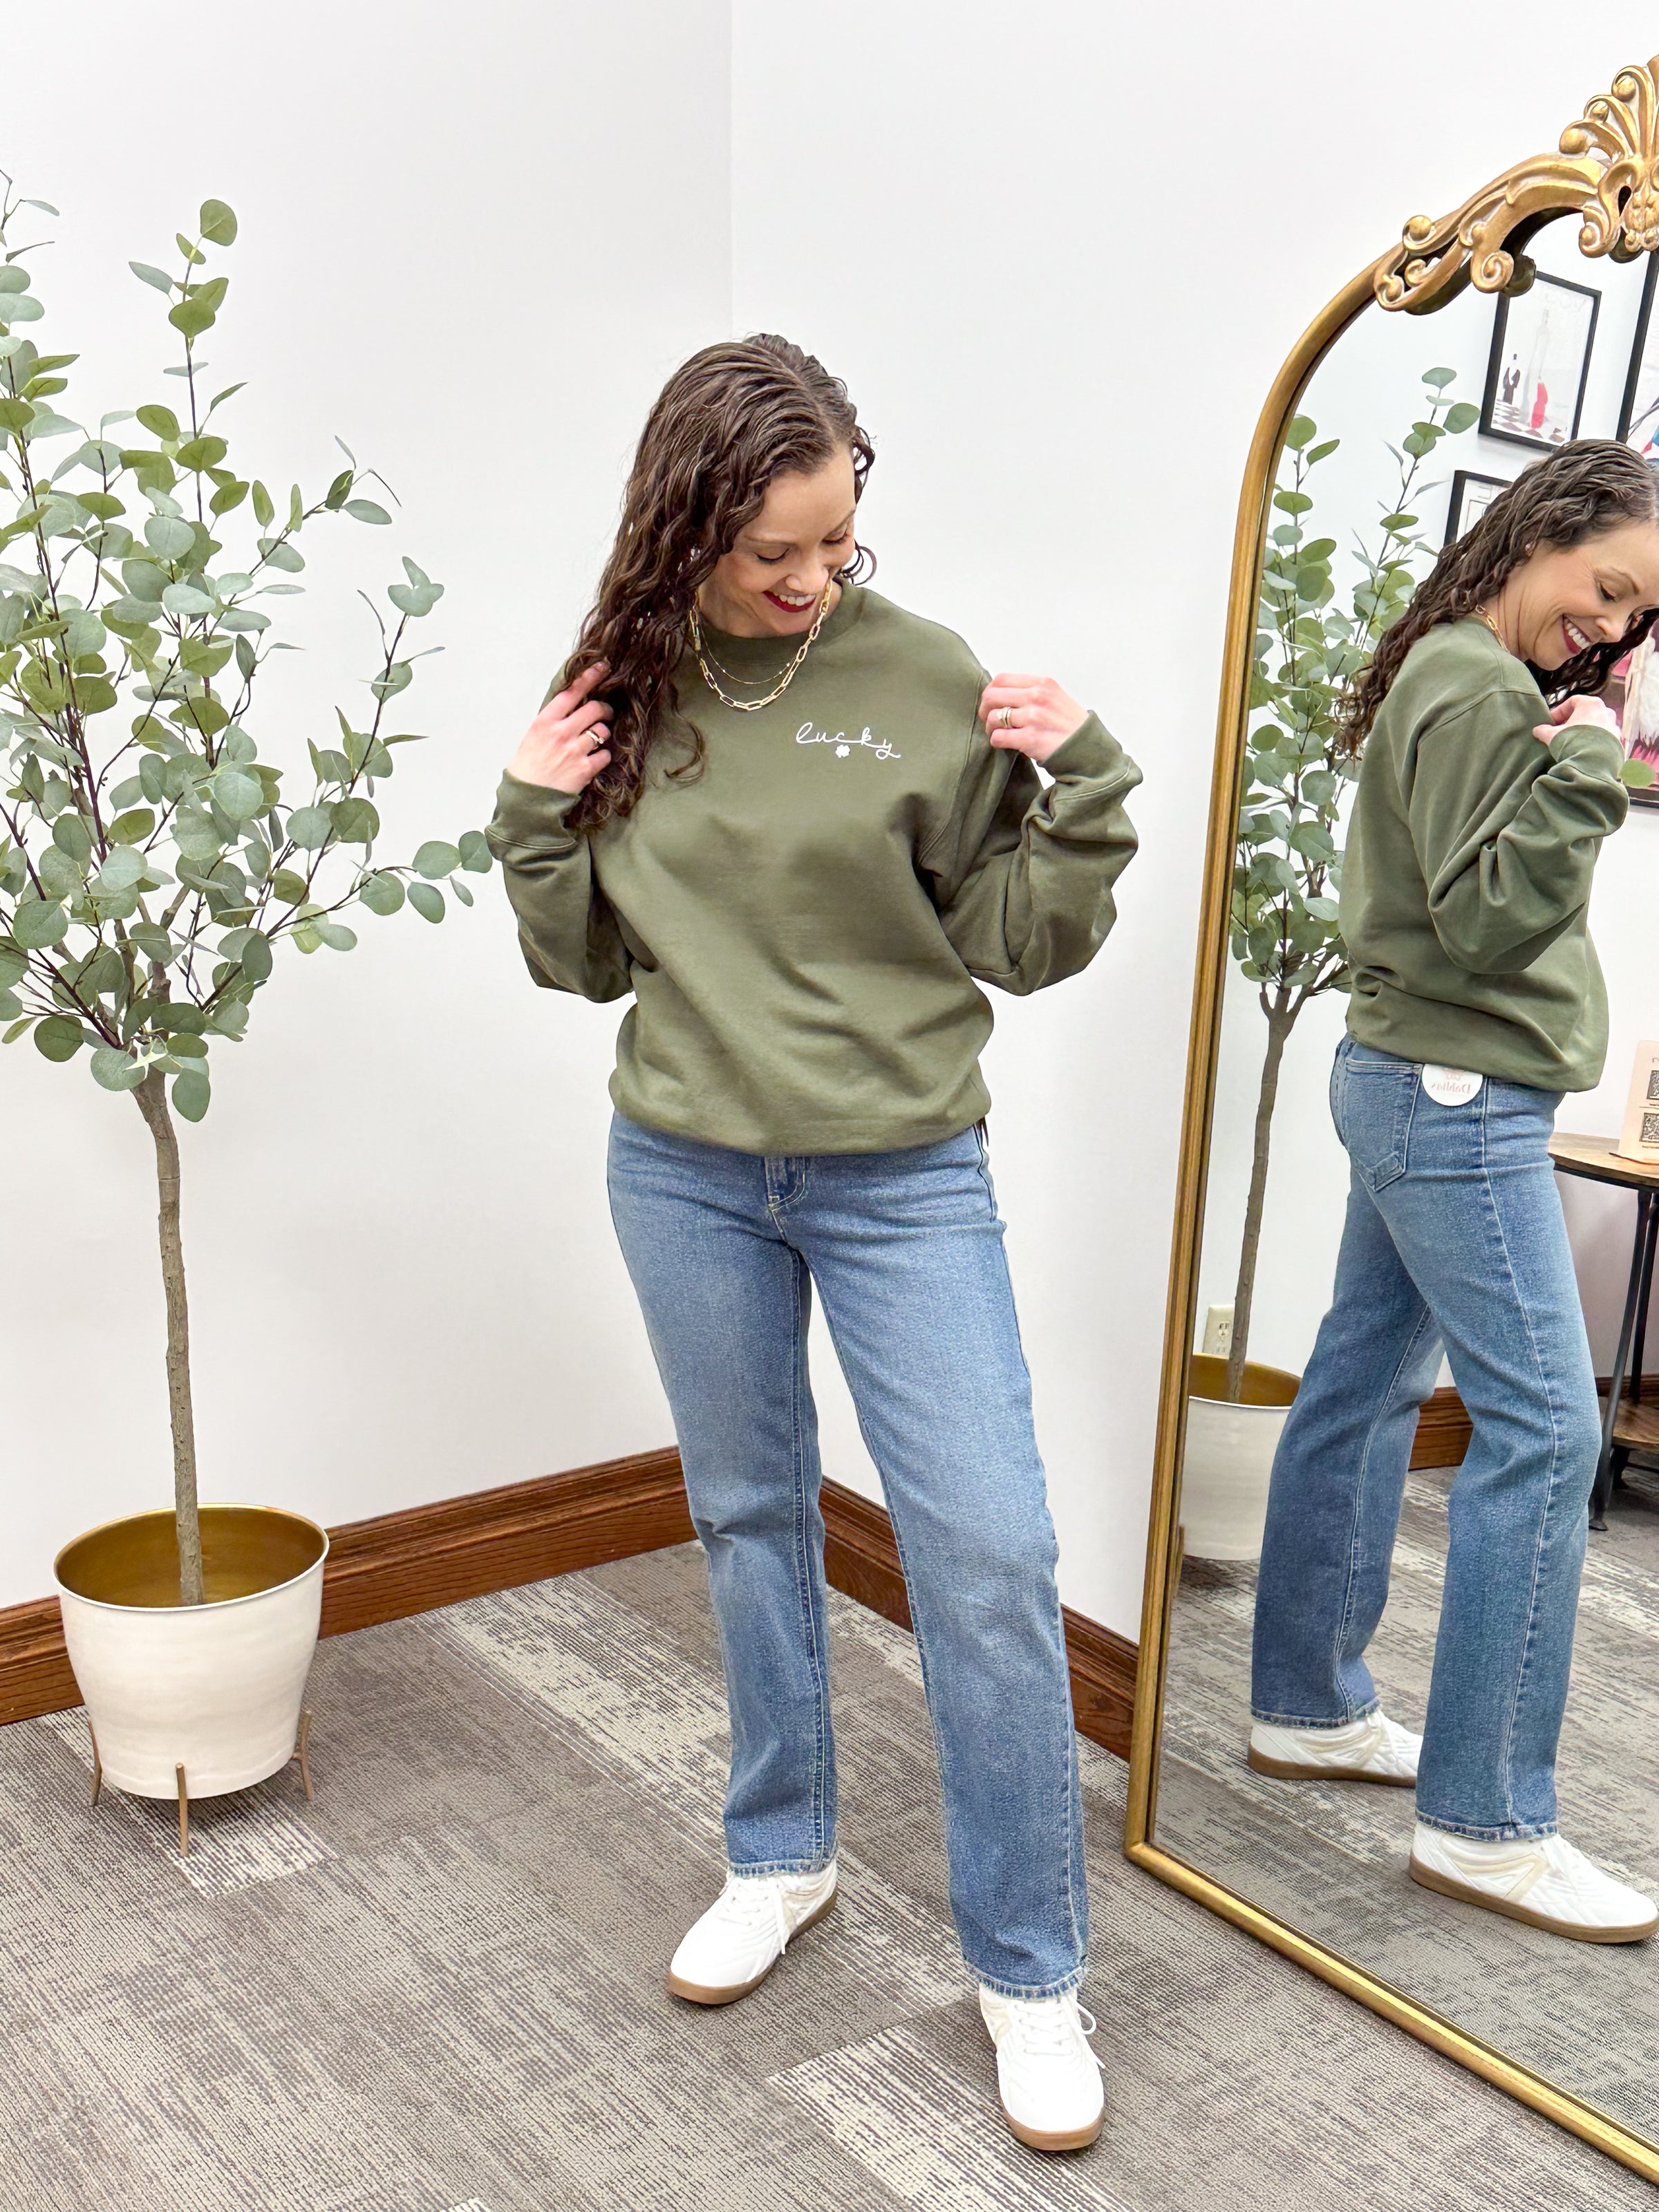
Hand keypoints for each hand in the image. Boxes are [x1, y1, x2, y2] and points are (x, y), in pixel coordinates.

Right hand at [506, 663, 612, 790]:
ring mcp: (574, 751)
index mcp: (545, 721)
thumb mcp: (533, 735)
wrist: (528, 797)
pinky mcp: (585, 769)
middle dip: (604, 709)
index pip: (571, 692)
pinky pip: (605, 754)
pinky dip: (602, 756)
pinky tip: (593, 759)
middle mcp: (560, 733)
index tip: (602, 668)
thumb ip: (553, 720)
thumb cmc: (528, 766)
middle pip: (594, 709)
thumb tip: (573, 705)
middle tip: (605, 713)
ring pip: (602, 731)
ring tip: (595, 740)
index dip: (590, 677)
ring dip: (602, 734)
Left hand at [978, 673, 1087, 763]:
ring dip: (990, 728)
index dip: (990, 692)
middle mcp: (1037, 697)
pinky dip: (996, 741)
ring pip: (993, 717)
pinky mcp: (1030, 739)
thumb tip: (1001, 693)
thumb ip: (1031, 691)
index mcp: (1042, 683)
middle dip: (984, 709)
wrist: (1088, 750)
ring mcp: (1034, 717)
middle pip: (992, 696)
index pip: (1001, 679)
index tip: (992, 703)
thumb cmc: (1070, 726)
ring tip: (998, 733)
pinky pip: (998, 737)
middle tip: (989, 720)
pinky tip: (1004, 744)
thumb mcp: (1055, 697)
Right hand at [1533, 694, 1619, 745]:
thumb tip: (1537, 730)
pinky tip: (1585, 752)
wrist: (1592, 763)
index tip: (1551, 723)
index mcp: (1591, 704)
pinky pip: (1604, 739)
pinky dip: (1595, 743)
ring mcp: (1614, 726)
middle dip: (1573, 722)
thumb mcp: (1552, 735)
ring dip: (1585, 732)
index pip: (1572, 701)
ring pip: (1597, 726)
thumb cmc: (1573, 742)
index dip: (1559, 711)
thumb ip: (1544, 730)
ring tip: (1574, 744)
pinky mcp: (1618, 742)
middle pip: (1586, 713)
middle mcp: (1606, 712)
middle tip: (1561, 733)